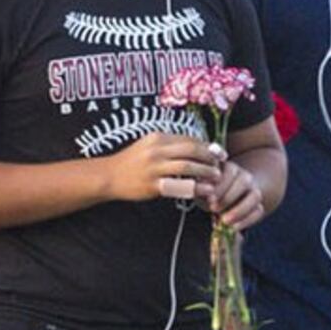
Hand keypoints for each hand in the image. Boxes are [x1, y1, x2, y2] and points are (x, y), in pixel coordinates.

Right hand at [105, 130, 227, 205]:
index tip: (219, 153)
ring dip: (205, 172)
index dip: (207, 146)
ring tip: (217, 178)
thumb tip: (196, 147)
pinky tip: (204, 191)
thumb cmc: (132, 161)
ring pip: (187, 167)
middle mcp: (157, 150)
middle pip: (191, 150)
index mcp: (158, 138)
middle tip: (221, 165)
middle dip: (210, 157)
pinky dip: (194, 188)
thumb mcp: (149, 145)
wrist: (109, 176)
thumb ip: (170, 145)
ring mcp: (154, 168)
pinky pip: (178, 186)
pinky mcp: (152, 185)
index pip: (189, 139)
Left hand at [208, 159, 269, 231]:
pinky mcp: (258, 205)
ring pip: (255, 196)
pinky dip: (247, 221)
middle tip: (214, 209)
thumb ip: (202, 191)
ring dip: (240, 210)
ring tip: (225, 221)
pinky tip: (234, 228)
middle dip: (228, 197)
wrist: (222, 200)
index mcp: (229, 168)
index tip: (209, 199)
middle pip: (244, 182)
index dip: (220, 186)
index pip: (230, 172)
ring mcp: (254, 190)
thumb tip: (203, 195)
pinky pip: (258, 211)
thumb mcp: (202, 190)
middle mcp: (244, 176)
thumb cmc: (208, 193)